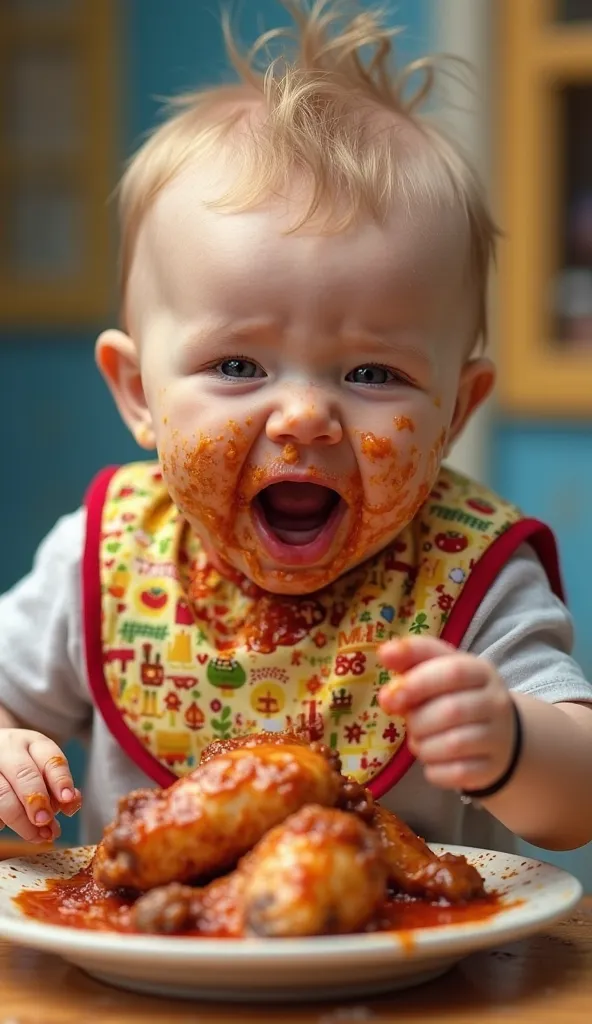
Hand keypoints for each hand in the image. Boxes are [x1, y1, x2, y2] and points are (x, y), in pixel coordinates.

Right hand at [0, 730, 80, 842]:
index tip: (67, 799)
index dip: (60, 780)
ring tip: (37, 835)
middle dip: (36, 800)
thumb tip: (71, 805)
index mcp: (33, 743)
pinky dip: (2, 822)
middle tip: (45, 821)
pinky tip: (11, 828)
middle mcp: (9, 750)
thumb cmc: (24, 766)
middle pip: (23, 774)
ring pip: (2, 794)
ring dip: (21, 820)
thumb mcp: (44, 768)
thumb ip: (59, 787)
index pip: (50, 758)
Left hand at [378, 637, 515, 792]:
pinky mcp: (492, 768)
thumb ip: (411, 659)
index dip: (416, 683)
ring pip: (453, 745)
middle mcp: (495, 702)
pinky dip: (435, 770)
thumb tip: (385, 653)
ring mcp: (498, 737)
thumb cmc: (457, 695)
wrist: (499, 734)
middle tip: (409, 722)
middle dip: (417, 720)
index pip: (453, 671)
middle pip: (451, 711)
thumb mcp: (439, 669)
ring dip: (423, 746)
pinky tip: (433, 760)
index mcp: (480, 671)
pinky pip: (457, 773)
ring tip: (419, 740)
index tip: (387, 696)